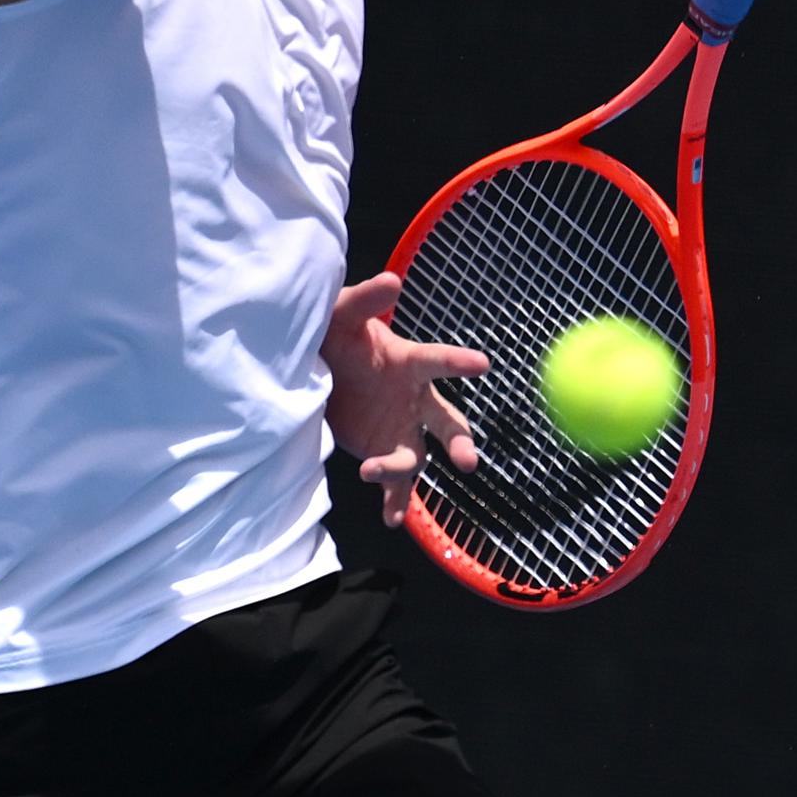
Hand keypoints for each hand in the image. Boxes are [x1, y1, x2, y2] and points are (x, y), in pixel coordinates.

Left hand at [321, 271, 490, 528]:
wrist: (313, 371)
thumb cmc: (334, 335)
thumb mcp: (341, 315)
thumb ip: (364, 301)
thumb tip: (392, 278)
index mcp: (410, 362)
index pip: (438, 361)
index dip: (459, 361)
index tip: (483, 363)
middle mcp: (414, 400)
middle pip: (447, 422)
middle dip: (459, 441)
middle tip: (467, 460)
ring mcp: (401, 430)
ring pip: (416, 457)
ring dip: (401, 470)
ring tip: (374, 471)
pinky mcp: (382, 453)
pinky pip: (396, 483)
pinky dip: (395, 501)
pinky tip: (390, 518)